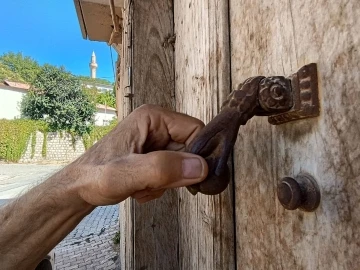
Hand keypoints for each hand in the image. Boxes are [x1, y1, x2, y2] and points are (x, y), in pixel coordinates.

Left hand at [69, 105, 207, 205]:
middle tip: (153, 183)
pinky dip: (159, 186)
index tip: (189, 178)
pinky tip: (139, 187)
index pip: (196, 130)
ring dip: (165, 183)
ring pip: (182, 165)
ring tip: (141, 185)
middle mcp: (157, 126)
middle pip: (190, 150)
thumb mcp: (127, 173)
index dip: (198, 154)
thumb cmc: (95, 175)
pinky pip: (171, 174)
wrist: (78, 189)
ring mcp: (155, 142)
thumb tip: (201, 167)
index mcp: (153, 117)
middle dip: (175, 173)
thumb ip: (163, 169)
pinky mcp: (153, 156)